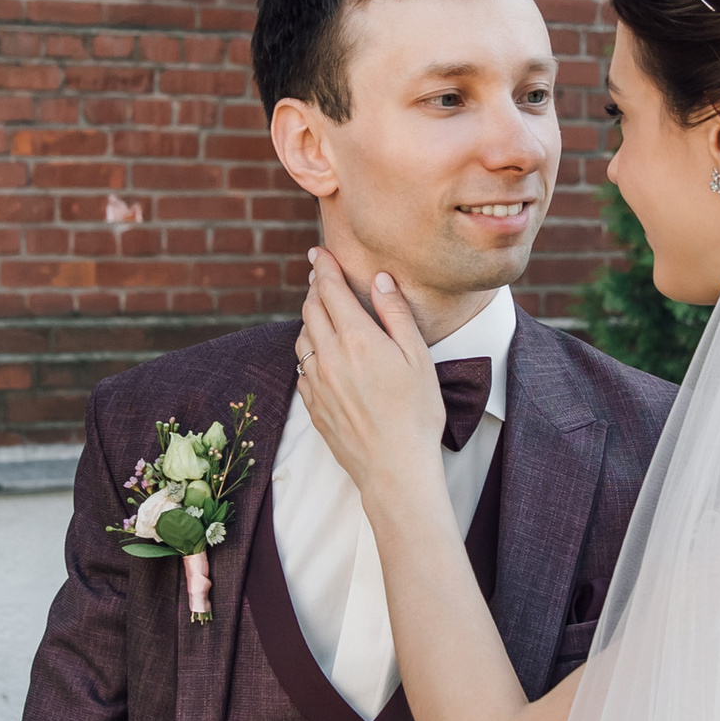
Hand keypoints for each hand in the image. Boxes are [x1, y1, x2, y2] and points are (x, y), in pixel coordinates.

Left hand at [297, 252, 447, 511]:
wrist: (395, 468)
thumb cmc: (416, 413)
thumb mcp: (417, 357)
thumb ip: (396, 313)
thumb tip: (379, 279)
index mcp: (356, 339)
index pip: (329, 290)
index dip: (323, 267)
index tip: (318, 253)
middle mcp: (328, 357)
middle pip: (310, 310)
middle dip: (315, 288)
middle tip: (321, 277)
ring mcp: (316, 383)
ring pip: (302, 338)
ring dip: (309, 319)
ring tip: (321, 312)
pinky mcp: (313, 406)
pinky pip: (301, 369)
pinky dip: (308, 352)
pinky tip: (320, 355)